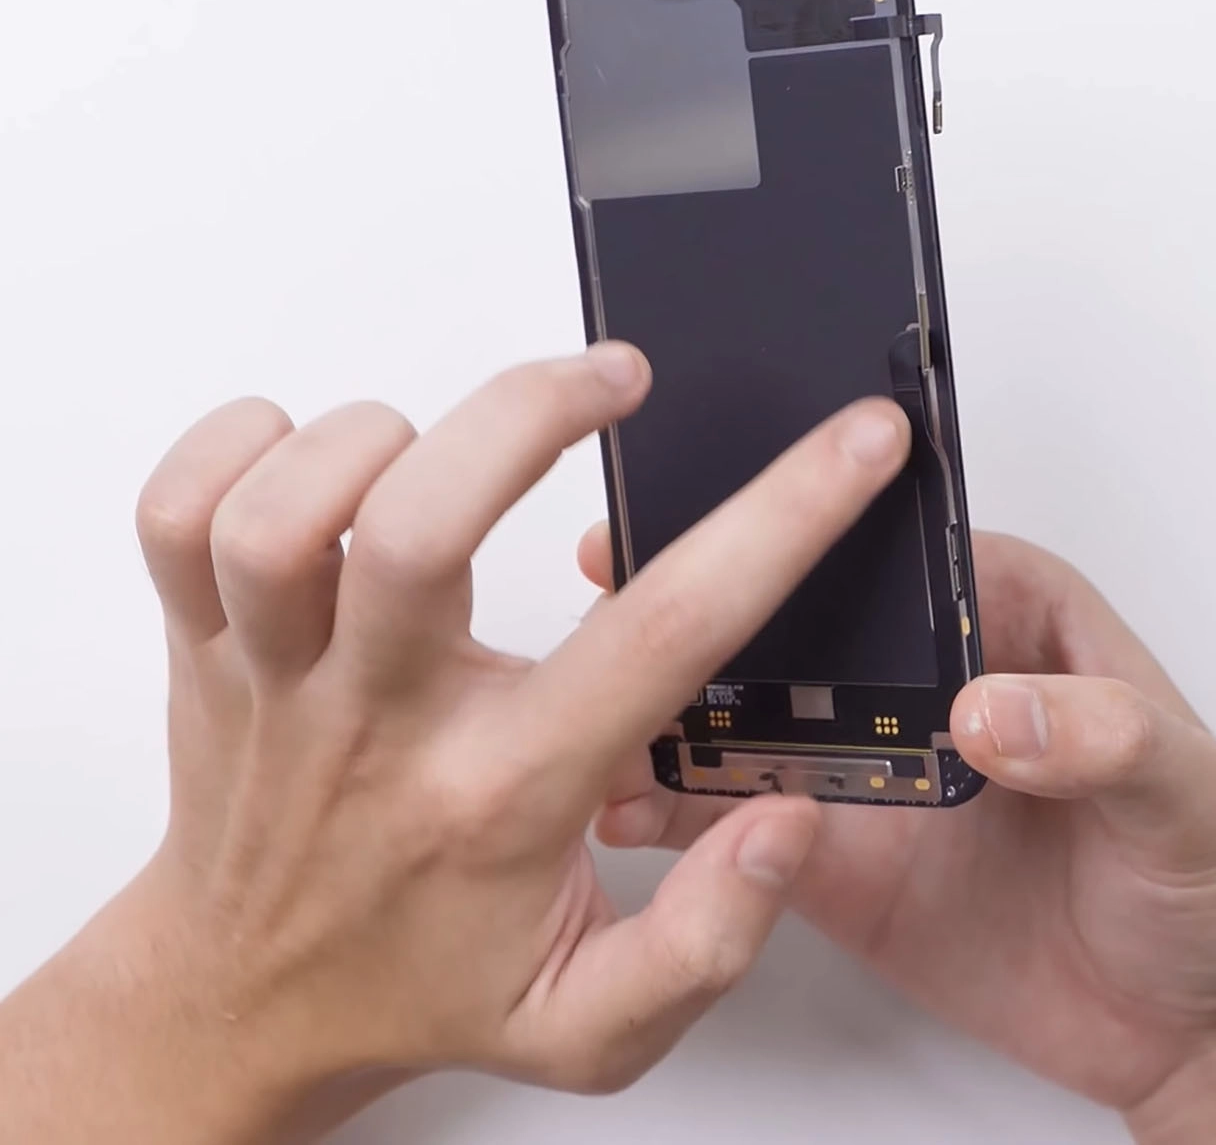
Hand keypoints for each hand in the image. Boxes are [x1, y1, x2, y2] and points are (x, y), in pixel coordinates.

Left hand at [0, 346, 912, 1144]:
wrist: (243, 1000)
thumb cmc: (419, 982)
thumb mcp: (592, 1022)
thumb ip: (707, 939)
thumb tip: (785, 820)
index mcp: (500, 795)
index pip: (663, 637)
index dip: (782, 519)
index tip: (855, 444)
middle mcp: (381, 723)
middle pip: (423, 528)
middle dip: (533, 413)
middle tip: (615, 376)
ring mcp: (276, 678)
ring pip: (286, 513)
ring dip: (377, 434)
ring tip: (443, 438)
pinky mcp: (201, 643)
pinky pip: (178, 511)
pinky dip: (239, 444)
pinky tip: (315, 455)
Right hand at [589, 530, 1215, 1134]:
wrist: (1200, 1032)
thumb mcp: (1189, 792)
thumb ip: (1099, 737)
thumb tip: (989, 707)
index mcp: (1010, 615)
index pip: (897, 543)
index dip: (814, 523)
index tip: (737, 520)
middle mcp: (926, 676)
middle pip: (802, 619)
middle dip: (712, 606)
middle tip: (625, 601)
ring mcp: (876, 767)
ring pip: (756, 716)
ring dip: (681, 712)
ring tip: (604, 714)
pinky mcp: (845, 856)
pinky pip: (750, 824)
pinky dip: (688, 816)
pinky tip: (635, 811)